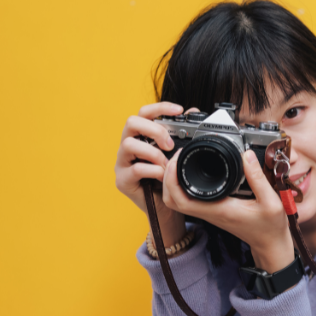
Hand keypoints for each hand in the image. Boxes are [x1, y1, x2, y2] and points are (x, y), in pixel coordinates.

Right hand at [114, 101, 187, 246]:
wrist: (165, 208)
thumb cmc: (169, 178)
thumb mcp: (177, 154)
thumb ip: (182, 133)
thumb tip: (193, 111)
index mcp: (140, 136)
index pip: (144, 112)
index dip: (160, 107)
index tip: (179, 110)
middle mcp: (128, 145)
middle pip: (131, 122)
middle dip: (154, 130)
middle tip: (169, 143)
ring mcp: (122, 162)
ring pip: (129, 144)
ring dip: (153, 152)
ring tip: (166, 163)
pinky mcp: (122, 180)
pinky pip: (136, 169)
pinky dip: (153, 171)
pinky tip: (162, 176)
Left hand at [162, 149, 295, 273]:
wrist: (270, 243)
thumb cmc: (270, 227)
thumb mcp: (270, 201)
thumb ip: (258, 178)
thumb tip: (247, 155)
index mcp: (218, 210)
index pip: (181, 199)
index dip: (172, 178)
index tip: (179, 157)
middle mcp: (209, 212)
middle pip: (172, 199)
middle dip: (167, 177)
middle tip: (177, 156)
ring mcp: (209, 213)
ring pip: (178, 200)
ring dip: (172, 182)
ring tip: (181, 161)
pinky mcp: (213, 211)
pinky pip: (189, 199)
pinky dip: (183, 186)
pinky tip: (192, 171)